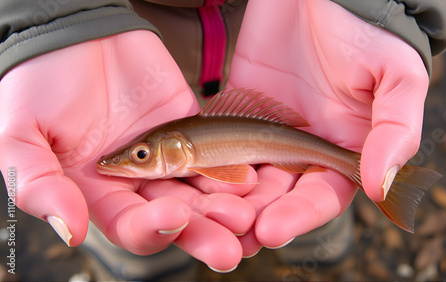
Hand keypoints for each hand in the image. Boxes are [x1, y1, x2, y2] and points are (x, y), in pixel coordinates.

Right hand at [0, 30, 255, 271]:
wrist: (75, 37)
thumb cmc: (38, 85)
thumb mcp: (21, 134)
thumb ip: (39, 184)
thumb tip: (70, 231)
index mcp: (99, 194)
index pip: (130, 226)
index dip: (151, 227)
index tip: (171, 213)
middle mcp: (138, 184)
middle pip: (176, 219)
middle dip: (202, 234)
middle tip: (229, 248)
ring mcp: (168, 157)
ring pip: (202, 192)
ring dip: (225, 207)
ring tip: (245, 214)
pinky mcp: (190, 130)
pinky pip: (215, 153)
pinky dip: (232, 168)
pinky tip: (251, 179)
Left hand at [227, 0, 428, 255]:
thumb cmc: (366, 32)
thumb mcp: (395, 75)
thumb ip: (396, 128)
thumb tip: (379, 186)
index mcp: (344, 150)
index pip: (322, 196)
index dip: (299, 216)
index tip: (272, 230)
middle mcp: (304, 150)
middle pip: (279, 196)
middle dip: (256, 217)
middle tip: (231, 234)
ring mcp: (267, 133)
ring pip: (245, 178)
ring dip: (227, 201)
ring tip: (205, 217)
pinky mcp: (237, 113)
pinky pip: (218, 144)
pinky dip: (206, 165)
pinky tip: (188, 179)